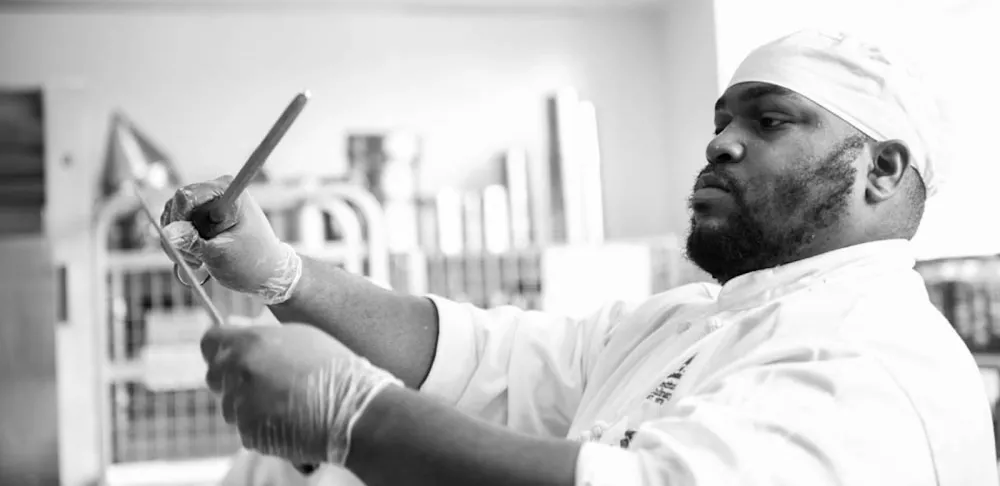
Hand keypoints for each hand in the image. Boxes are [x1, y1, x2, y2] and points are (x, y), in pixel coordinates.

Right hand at [160, 175, 301, 303]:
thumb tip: (166, 233)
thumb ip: (191, 242)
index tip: (188, 241)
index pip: (185, 196)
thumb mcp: (219, 254)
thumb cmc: (251, 262)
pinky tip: (198, 259)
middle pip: (175, 207)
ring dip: (180, 244)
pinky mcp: (201, 218)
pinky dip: (182, 246)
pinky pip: (177, 228)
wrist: (267, 272)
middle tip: (194, 259)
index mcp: (226, 191)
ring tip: (200, 261)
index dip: (179, 220)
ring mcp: (207, 204)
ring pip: (173, 219)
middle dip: (178, 236)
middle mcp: (215, 191)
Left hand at [200, 323, 401, 464]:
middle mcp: (239, 372)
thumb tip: (231, 326)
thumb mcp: (298, 336)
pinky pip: (245, 428)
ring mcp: (242, 404)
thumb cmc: (334, 367)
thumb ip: (259, 334)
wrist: (355, 409)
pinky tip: (289, 419)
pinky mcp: (249, 433)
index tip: (228, 353)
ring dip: (248, 404)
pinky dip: (261, 426)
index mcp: (250, 342)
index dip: (218, 347)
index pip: (210, 341)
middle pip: (214, 376)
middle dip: (231, 379)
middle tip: (263, 381)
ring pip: (230, 405)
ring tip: (286, 402)